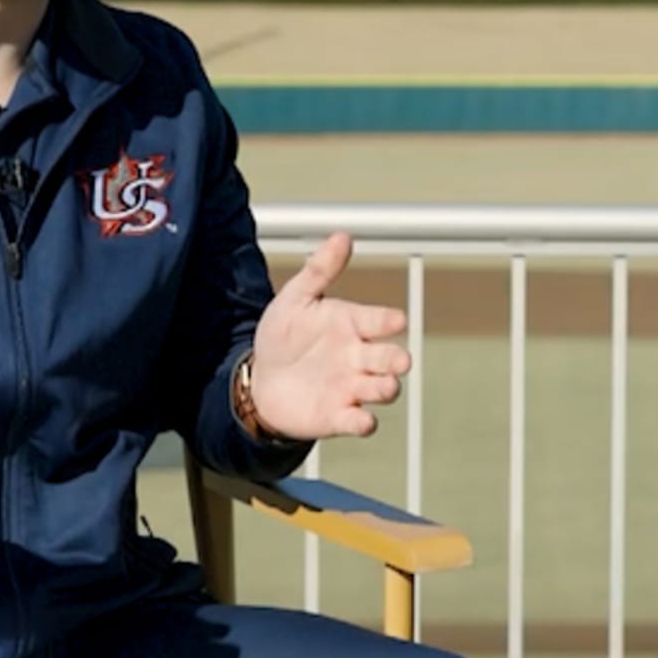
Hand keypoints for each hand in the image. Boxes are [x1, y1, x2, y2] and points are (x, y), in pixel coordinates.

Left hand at [247, 231, 411, 438]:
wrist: (259, 381)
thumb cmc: (283, 337)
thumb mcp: (295, 299)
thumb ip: (319, 270)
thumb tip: (343, 235)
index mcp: (353, 325)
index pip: (380, 321)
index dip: (389, 321)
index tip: (395, 320)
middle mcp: (359, 358)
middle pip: (390, 359)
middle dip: (397, 360)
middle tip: (398, 361)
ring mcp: (351, 388)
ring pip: (382, 389)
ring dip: (386, 388)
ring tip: (383, 386)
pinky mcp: (338, 415)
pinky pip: (359, 422)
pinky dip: (364, 422)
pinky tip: (363, 420)